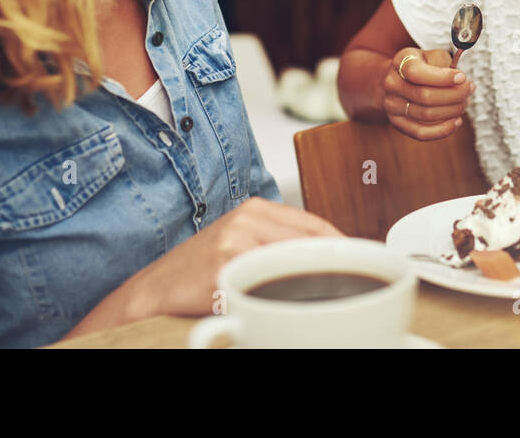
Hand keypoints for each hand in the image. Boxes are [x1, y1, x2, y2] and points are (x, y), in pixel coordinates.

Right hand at [133, 197, 342, 315]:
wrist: (154, 289)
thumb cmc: (199, 270)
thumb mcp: (240, 242)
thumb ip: (277, 242)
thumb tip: (328, 257)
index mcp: (254, 208)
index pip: (315, 224)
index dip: (344, 246)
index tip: (365, 262)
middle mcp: (247, 219)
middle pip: (312, 242)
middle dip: (336, 266)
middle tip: (356, 286)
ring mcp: (236, 243)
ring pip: (296, 264)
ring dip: (315, 285)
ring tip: (328, 301)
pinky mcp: (225, 270)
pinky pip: (269, 287)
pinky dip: (285, 301)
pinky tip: (291, 311)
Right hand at [383, 48, 473, 140]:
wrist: (399, 79)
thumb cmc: (422, 66)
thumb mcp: (431, 55)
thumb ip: (444, 64)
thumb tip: (460, 81)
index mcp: (401, 62)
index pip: (417, 72)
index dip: (442, 77)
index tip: (462, 78)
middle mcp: (392, 84)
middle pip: (425, 96)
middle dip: (454, 95)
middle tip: (469, 89)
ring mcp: (393, 105)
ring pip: (426, 115)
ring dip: (452, 110)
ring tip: (464, 102)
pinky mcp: (398, 123)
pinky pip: (421, 133)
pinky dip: (443, 130)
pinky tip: (457, 121)